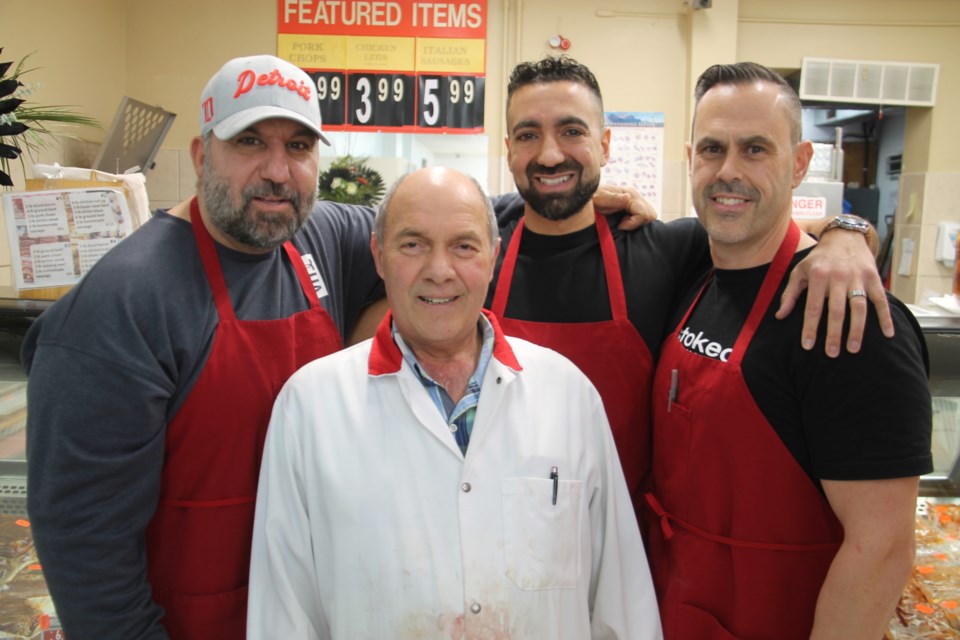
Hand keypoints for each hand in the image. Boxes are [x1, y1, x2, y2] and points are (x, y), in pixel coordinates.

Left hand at [592, 184, 656, 228]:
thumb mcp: (598, 199)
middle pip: (650, 215)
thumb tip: (627, 198)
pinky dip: (637, 223)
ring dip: (638, 223)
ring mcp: (636, 202)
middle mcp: (635, 197)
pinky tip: (624, 223)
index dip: (633, 223)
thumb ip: (612, 199)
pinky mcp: (634, 208)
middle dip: (638, 223)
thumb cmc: (590, 200)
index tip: (620, 226)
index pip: (644, 213)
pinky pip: (644, 217)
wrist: (586, 198)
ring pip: (649, 216)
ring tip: (622, 223)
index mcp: (630, 194)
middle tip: (621, 225)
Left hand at [776, 228, 893, 356]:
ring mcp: (858, 277)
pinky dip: (886, 317)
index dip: (810, 328)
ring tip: (852, 348)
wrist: (844, 237)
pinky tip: (888, 334)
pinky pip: (881, 300)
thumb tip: (779, 316)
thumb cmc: (819, 259)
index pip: (813, 307)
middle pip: (836, 310)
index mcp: (818, 275)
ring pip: (859, 307)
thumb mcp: (799, 271)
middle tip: (832, 353)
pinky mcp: (874, 278)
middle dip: (834, 334)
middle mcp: (838, 276)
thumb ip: (790, 294)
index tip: (808, 346)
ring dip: (856, 329)